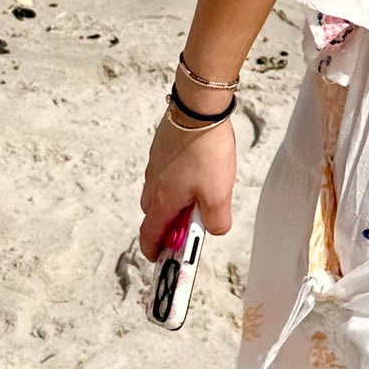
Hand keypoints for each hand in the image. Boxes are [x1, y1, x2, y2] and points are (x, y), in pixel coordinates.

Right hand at [138, 103, 236, 257]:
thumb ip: (216, 221)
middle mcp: (153, 184)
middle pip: (155, 214)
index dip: (154, 250)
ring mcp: (155, 165)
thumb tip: (215, 229)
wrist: (198, 110)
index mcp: (163, 201)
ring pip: (160, 192)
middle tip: (191, 224)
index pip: (150, 234)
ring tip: (201, 193)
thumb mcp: (218, 194)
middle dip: (169, 224)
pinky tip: (198, 171)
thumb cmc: (206, 152)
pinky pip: (165, 173)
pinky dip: (177, 181)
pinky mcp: (162, 149)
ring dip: (175, 200)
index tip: (160, 259)